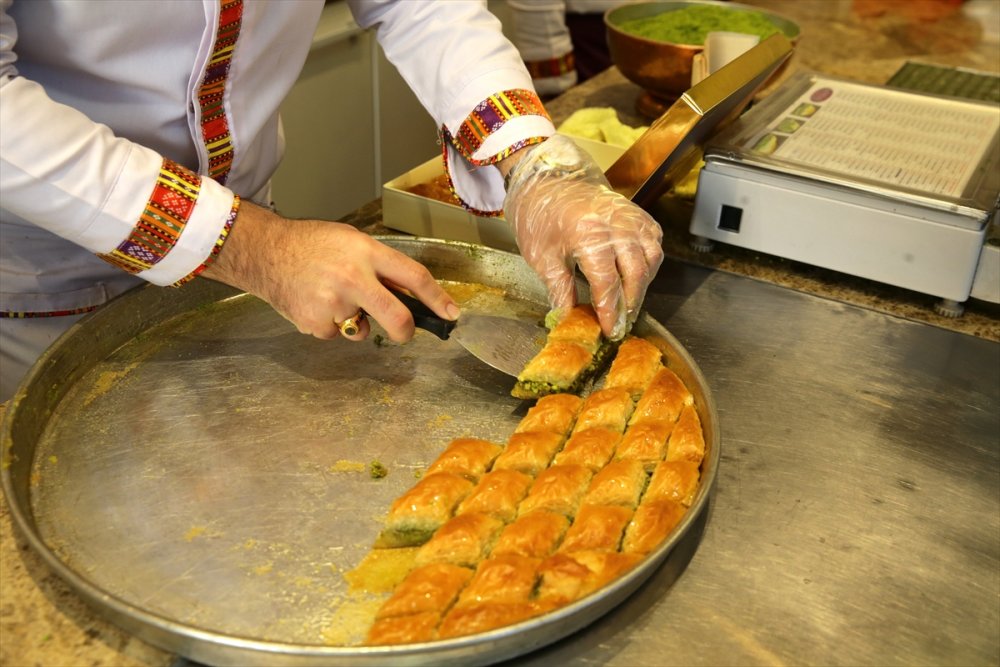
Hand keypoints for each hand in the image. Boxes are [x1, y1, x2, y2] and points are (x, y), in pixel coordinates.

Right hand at [202, 201, 459, 340]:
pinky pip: (337, 333)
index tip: (451, 314)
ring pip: (363, 329)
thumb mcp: (352, 240)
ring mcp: (334, 304)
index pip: (414, 277)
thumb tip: (408, 294)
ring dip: (356, 320)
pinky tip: (314, 303)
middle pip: (397, 318)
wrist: (265, 253)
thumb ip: (380, 265)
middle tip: (404, 332)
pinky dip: (331, 324)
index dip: (437, 299)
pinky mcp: (317, 324)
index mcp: (366, 252)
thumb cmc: (311, 244)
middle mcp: (353, 278)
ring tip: (331, 296)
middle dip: (406, 332)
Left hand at [502, 135, 663, 339]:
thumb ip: (560, 290)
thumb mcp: (542, 257)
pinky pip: (654, 243)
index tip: (609, 330)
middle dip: (630, 303)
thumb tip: (568, 319)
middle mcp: (615, 224)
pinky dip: (649, 263)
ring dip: (642, 286)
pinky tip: (636, 276)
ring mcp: (630, 217)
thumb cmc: (540, 215)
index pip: (608, 283)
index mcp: (588, 235)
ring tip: (628, 304)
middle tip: (621, 322)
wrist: (548, 179)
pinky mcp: (638, 214)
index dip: (610, 311)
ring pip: (650, 259)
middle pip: (635, 274)